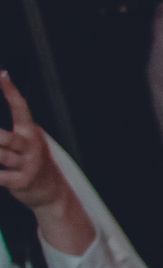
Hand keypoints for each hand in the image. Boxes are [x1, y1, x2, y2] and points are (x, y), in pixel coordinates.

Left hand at [0, 73, 71, 217]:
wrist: (53, 192)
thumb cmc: (32, 163)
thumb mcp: (27, 143)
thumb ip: (9, 133)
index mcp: (31, 133)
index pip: (21, 108)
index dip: (10, 91)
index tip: (1, 75)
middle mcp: (31, 147)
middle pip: (7, 137)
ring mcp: (28, 165)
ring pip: (1, 155)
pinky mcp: (22, 182)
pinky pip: (0, 176)